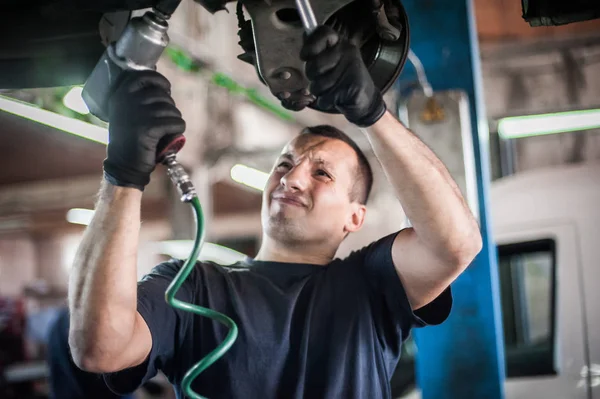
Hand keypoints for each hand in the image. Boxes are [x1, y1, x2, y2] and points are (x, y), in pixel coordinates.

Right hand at [103, 70, 185, 190]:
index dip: (160, 82)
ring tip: (165, 131)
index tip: (166, 91)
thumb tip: (163, 86)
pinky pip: (176, 123)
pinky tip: (170, 137)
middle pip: (163, 95)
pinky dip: (178, 130)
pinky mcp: (149, 127)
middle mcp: (127, 99)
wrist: (124, 163)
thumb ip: (139, 96)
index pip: (146, 75)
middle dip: (169, 108)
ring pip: (172, 110)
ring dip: (174, 121)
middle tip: (163, 122)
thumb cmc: (131, 137)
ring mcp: (138, 112)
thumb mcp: (128, 110)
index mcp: (121, 93)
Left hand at [300, 25, 385, 126]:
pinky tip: (337, 97)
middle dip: (313, 77)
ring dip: (320, 92)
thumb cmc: (343, 77)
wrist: (366, 97)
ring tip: (332, 88)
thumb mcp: (331, 58)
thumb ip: (318, 48)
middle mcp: (346, 51)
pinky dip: (326, 102)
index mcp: (340, 42)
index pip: (322, 33)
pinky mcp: (351, 87)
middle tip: (323, 78)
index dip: (310, 46)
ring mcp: (350, 68)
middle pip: (313, 65)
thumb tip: (305, 34)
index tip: (306, 56)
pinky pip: (325, 98)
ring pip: (317, 85)